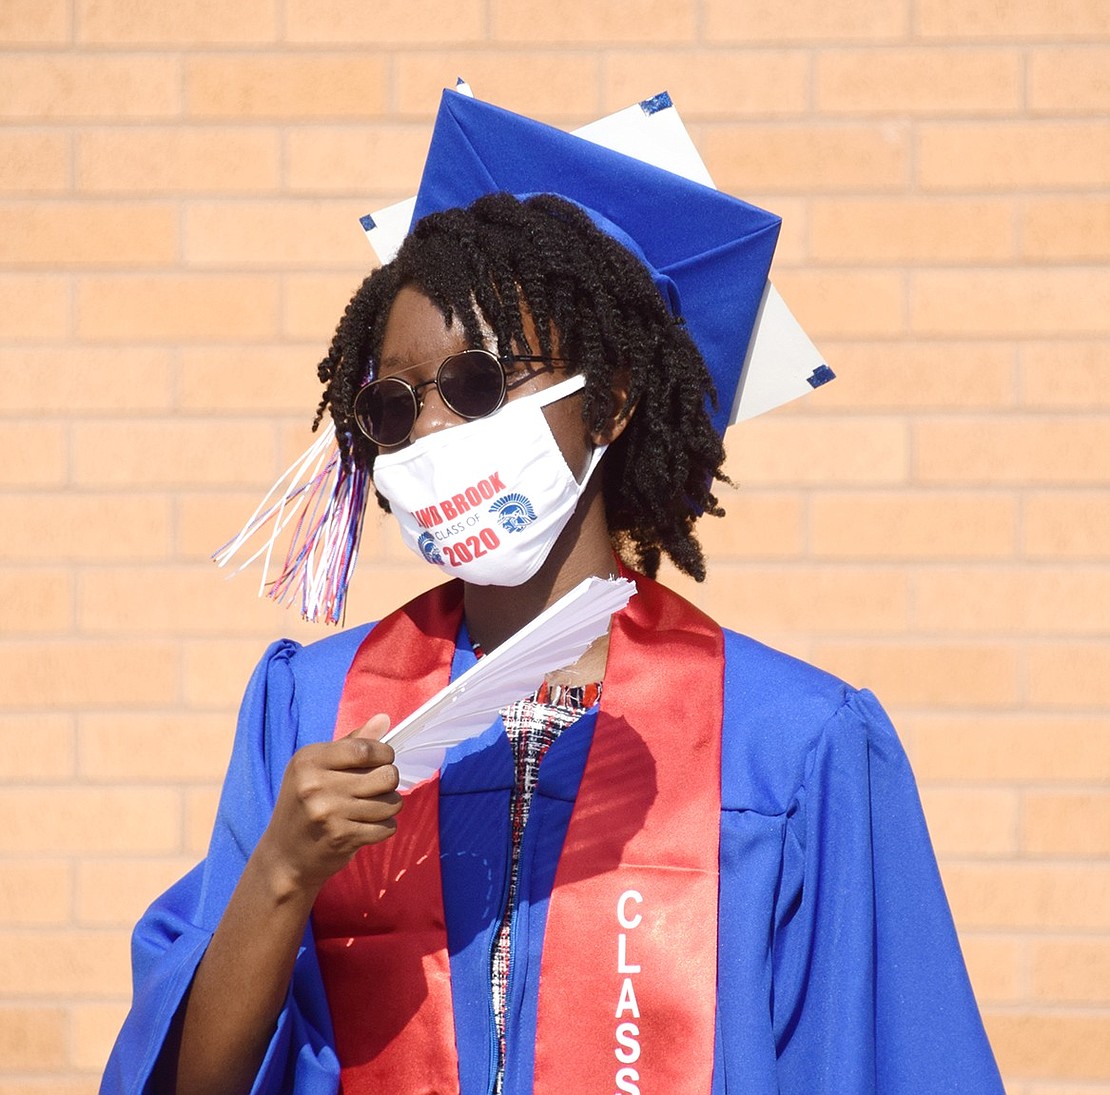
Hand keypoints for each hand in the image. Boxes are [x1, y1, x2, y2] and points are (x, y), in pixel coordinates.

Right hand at [258, 714, 401, 894]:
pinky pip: (386, 827)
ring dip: (389, 806)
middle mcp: (315, 784)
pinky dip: (384, 827)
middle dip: (389, 781)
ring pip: (391, 803)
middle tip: (377, 787)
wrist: (284, 855)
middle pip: (385, 775)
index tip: (383, 760)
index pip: (365, 749)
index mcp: (309, 760)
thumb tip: (384, 718)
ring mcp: (327, 812)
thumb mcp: (318, 767)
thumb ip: (352, 742)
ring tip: (372, 808)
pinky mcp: (340, 837)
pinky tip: (367, 826)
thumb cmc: (305, 803)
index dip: (385, 754)